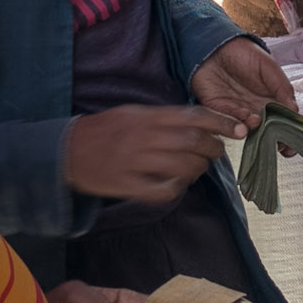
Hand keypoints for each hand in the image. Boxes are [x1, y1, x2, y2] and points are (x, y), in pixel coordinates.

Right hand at [63, 104, 240, 201]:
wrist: (64, 151)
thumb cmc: (102, 130)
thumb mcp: (131, 113)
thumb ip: (162, 117)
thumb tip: (197, 123)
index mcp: (146, 116)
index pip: (193, 116)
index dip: (220, 122)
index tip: (238, 129)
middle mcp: (143, 137)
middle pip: (193, 143)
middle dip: (213, 149)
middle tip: (215, 152)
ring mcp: (135, 162)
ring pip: (182, 167)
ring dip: (197, 169)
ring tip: (197, 168)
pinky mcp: (126, 185)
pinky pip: (162, 190)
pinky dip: (176, 188)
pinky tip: (176, 184)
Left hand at [191, 35, 295, 133]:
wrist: (216, 46)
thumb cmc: (245, 54)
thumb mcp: (269, 67)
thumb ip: (283, 88)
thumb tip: (295, 111)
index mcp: (271, 98)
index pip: (283, 120)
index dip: (289, 133)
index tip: (292, 143)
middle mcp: (256, 108)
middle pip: (267, 130)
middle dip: (273, 139)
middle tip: (278, 143)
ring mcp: (238, 111)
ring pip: (249, 128)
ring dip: (255, 129)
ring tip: (257, 120)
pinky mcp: (220, 111)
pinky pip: (230, 122)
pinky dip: (238, 124)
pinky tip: (245, 117)